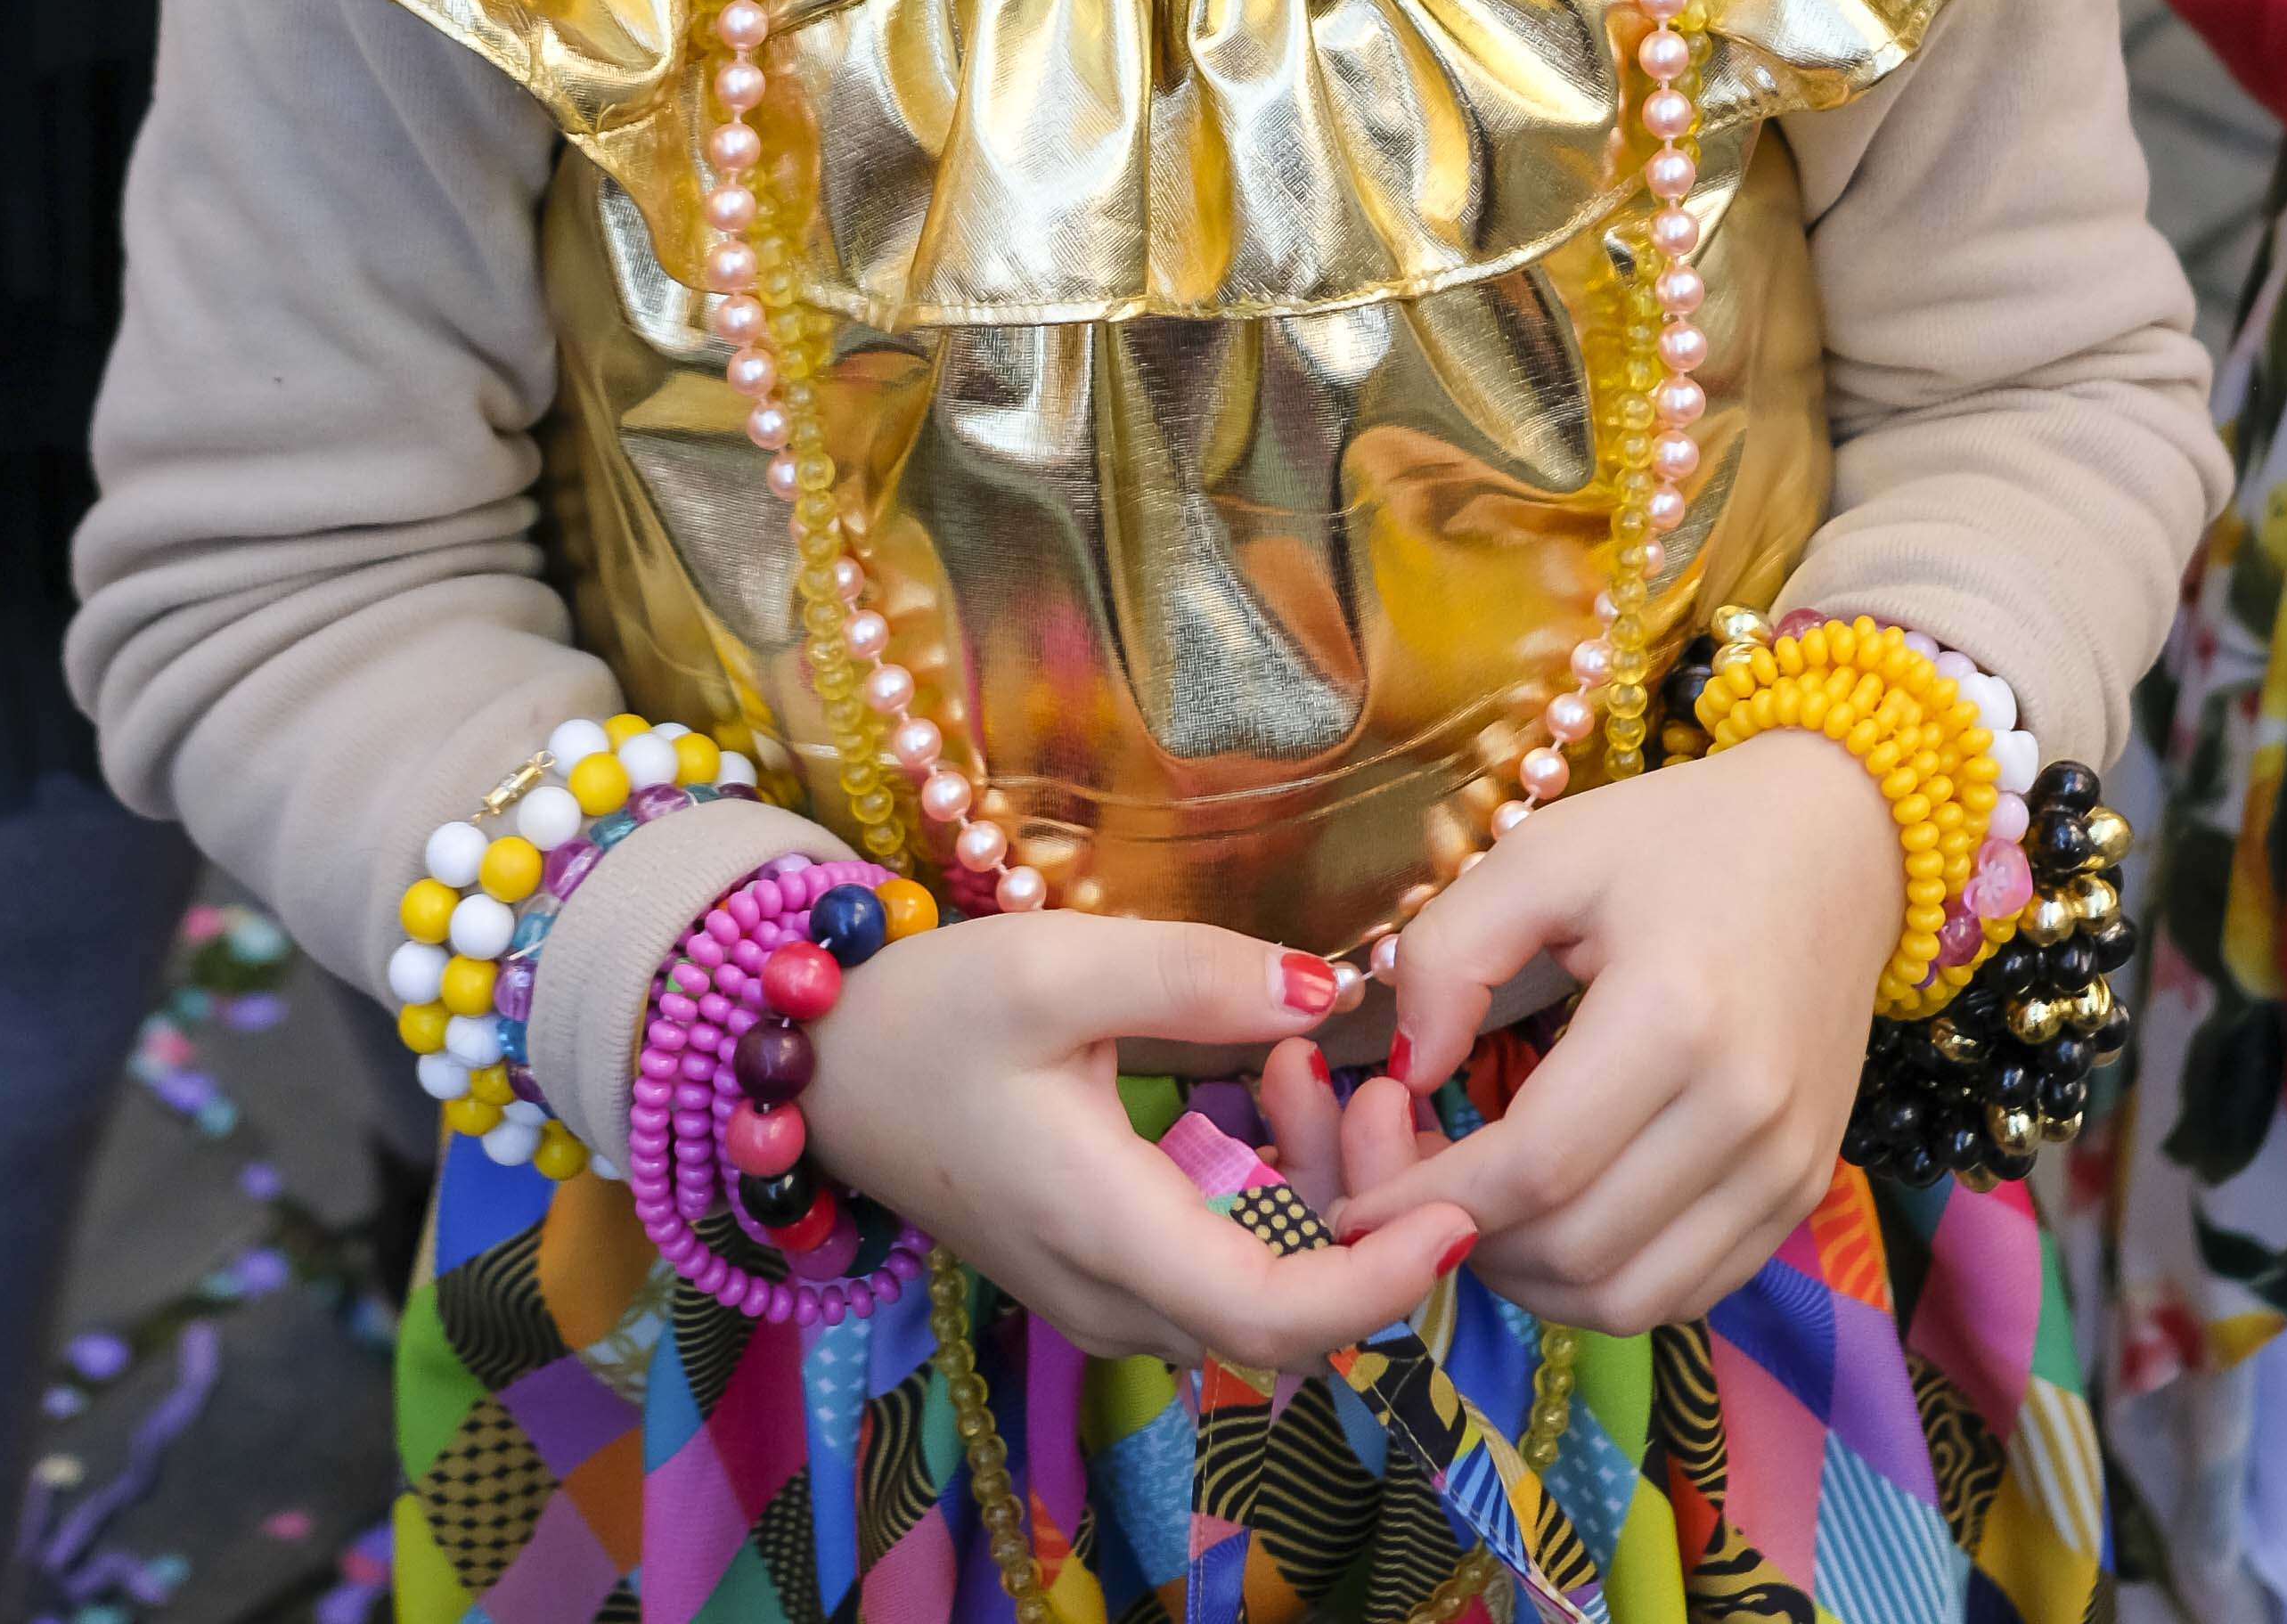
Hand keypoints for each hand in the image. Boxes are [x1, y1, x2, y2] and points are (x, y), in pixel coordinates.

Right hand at [802, 917, 1474, 1370]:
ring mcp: (1109, 1295)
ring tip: (1306, 1056)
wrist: (824, 1066)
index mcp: (1109, 1232)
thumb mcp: (1060, 967)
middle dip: (1362, 1203)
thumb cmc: (931, 1015)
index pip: (1278, 1318)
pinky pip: (1224, 1261)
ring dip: (1316, 1188)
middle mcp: (1116, 1296)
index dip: (1386, 1283)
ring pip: (1263, 1285)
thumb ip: (1200, 977)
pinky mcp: (1107, 1271)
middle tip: (1367, 1074)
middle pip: (1290, 1308)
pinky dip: (1270, 1189)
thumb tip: (1339, 991)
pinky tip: (1264, 1080)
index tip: (1462, 1211)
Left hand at [1318, 732, 1903, 1333]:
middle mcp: (1746, 1112)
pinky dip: (1601, 1281)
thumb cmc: (1682, 837)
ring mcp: (1786, 1164)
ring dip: (1527, 1276)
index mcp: (1677, 1016)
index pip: (1532, 1168)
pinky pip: (1686, 1289)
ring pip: (1627, 1295)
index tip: (1353, 1190)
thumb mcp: (1547, 853)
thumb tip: (1405, 1073)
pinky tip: (1550, 1217)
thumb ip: (1450, 952)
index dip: (1424, 1198)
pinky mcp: (1803, 1191)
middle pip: (1574, 1247)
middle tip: (1403, 1188)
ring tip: (1470, 1207)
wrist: (1841, 842)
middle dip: (1461, 1240)